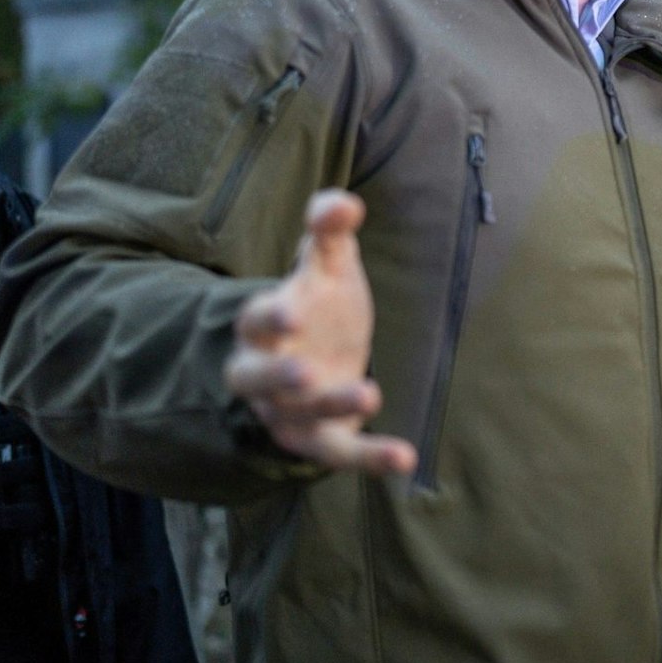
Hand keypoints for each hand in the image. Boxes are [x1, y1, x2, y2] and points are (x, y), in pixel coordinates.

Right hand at [223, 189, 417, 474]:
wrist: (319, 353)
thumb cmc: (319, 302)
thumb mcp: (328, 263)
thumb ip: (330, 231)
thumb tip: (342, 204)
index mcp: (264, 324)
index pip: (255, 318)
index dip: (270, 318)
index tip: (293, 312)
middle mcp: (266, 372)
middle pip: (255, 378)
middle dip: (277, 377)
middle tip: (303, 373)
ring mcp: (289, 409)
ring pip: (298, 418)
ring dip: (330, 406)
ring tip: (370, 393)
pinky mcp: (320, 438)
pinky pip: (339, 452)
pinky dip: (370, 457)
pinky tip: (407, 458)